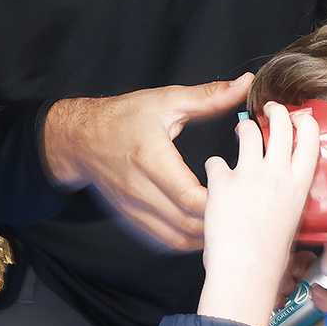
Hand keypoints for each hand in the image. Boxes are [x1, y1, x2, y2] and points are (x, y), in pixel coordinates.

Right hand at [44, 76, 252, 250]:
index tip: (242, 190)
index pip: (191, 196)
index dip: (221, 200)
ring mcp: (134, 208)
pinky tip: (203, 228)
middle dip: (219, 220)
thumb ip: (208, 97)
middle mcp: (139, 188)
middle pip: (188, 223)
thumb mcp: (166, 100)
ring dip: (205, 235)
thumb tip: (244, 85)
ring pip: (178, 238)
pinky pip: (164, 240)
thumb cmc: (122, 117)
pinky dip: (187, 240)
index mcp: (150, 158)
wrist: (81, 139)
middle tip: (244, 209)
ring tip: (228, 220)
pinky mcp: (132, 218)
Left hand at [195, 102, 321, 325]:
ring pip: (249, 132)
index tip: (299, 117)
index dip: (305, 121)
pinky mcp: (222, 182)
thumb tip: (285, 186)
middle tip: (268, 109)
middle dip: (275, 111)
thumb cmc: (270, 256)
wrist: (246, 270)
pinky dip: (215, 166)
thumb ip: (289, 195)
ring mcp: (249, 175)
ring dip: (244, 129)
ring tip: (241, 132)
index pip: (311, 138)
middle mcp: (277, 174)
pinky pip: (216, 161)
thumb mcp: (293, 220)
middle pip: (281, 125)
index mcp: (299, 184)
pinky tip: (215, 175)